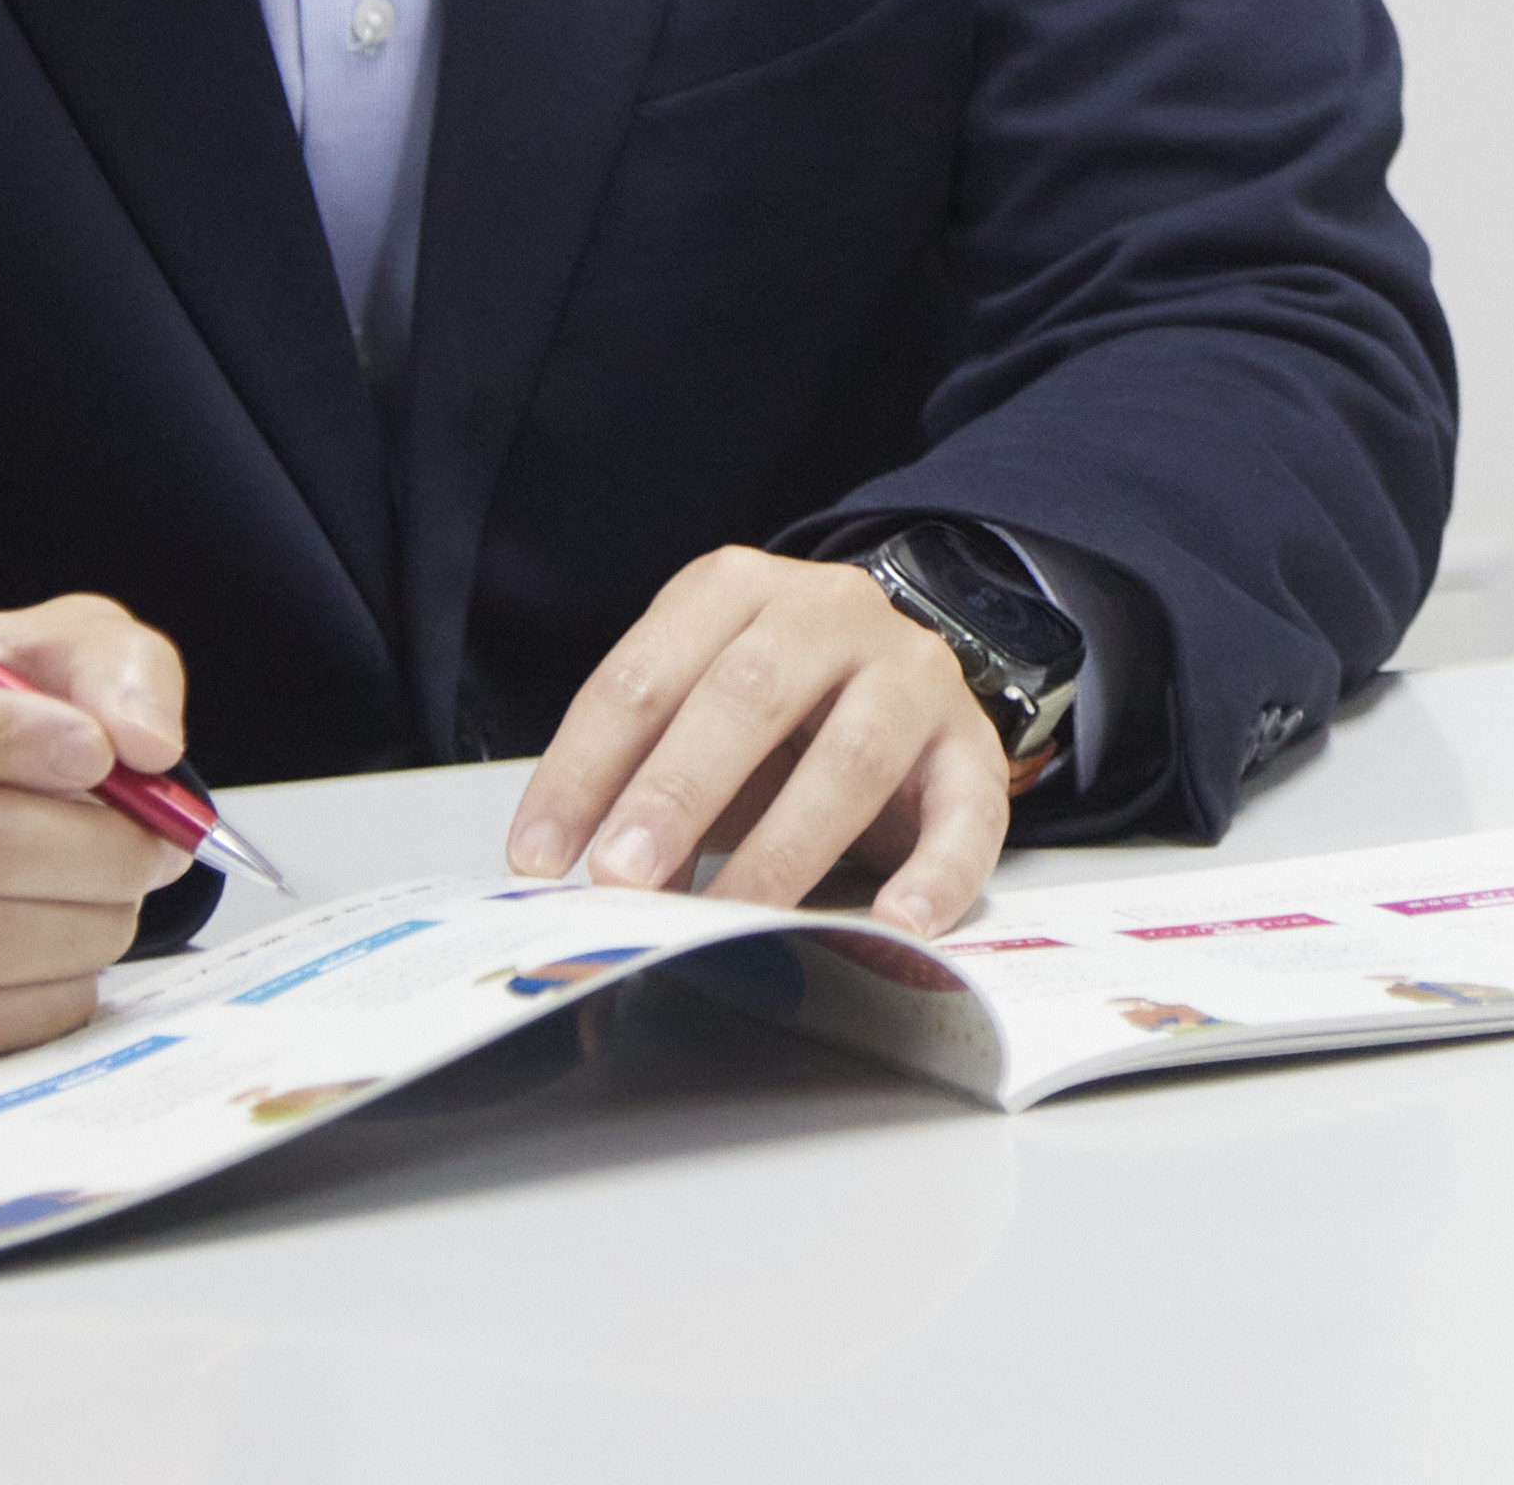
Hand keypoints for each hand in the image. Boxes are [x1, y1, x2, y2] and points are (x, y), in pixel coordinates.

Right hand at [0, 594, 198, 1060]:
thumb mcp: (62, 639)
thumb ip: (113, 668)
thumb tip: (145, 743)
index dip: (4, 741)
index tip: (99, 752)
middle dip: (89, 852)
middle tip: (158, 846)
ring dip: (76, 928)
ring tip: (125, 896)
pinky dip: (32, 1005)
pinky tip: (78, 966)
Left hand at [506, 545, 1011, 930]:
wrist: (898, 674)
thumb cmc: (776, 712)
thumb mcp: (696, 710)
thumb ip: (640, 770)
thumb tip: (573, 871)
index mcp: (738, 590)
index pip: (646, 675)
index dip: (584, 768)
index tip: (540, 855)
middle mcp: (832, 613)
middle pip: (750, 693)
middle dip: (678, 790)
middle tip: (622, 876)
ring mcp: (913, 672)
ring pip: (853, 753)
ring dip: (783, 846)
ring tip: (729, 914)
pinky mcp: (973, 746)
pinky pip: (966, 812)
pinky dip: (936, 873)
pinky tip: (897, 923)